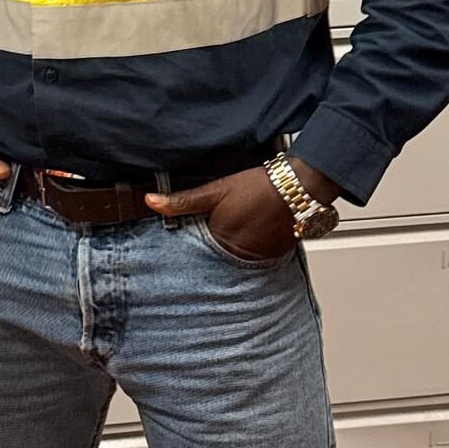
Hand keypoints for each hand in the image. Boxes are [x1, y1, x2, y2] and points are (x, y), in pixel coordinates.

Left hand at [146, 160, 337, 263]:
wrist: (299, 186)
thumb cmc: (259, 186)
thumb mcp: (215, 189)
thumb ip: (182, 201)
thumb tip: (150, 201)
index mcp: (220, 241)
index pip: (194, 256)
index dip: (187, 250)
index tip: (179, 248)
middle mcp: (238, 255)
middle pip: (214, 261)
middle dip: (207, 254)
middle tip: (207, 243)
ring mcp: (257, 259)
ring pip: (233, 262)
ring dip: (229, 253)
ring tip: (232, 236)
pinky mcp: (272, 258)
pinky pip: (253, 260)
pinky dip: (248, 252)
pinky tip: (248, 237)